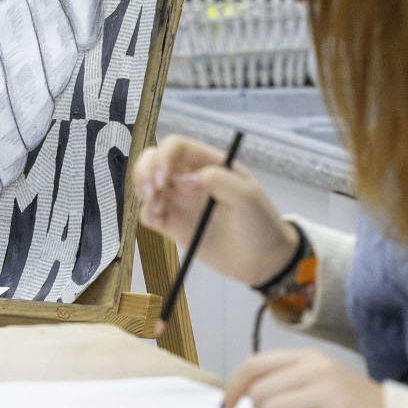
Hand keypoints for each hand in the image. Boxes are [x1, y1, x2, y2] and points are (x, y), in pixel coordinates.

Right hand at [133, 134, 298, 287]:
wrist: (264, 261)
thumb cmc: (261, 222)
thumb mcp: (247, 196)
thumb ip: (216, 181)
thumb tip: (180, 182)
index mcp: (208, 162)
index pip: (175, 147)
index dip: (163, 157)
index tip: (163, 179)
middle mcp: (189, 177)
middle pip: (153, 160)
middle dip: (144, 171)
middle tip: (150, 192)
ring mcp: (180, 201)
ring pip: (146, 184)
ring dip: (143, 192)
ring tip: (158, 210)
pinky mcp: (173, 225)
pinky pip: (149, 213)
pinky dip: (147, 214)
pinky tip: (159, 222)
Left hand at [222, 350, 384, 407]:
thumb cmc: (352, 403)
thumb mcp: (318, 379)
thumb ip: (285, 381)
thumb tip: (244, 398)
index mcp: (308, 356)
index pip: (254, 364)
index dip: (234, 386)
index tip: (226, 407)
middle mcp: (315, 369)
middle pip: (259, 394)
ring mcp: (326, 392)